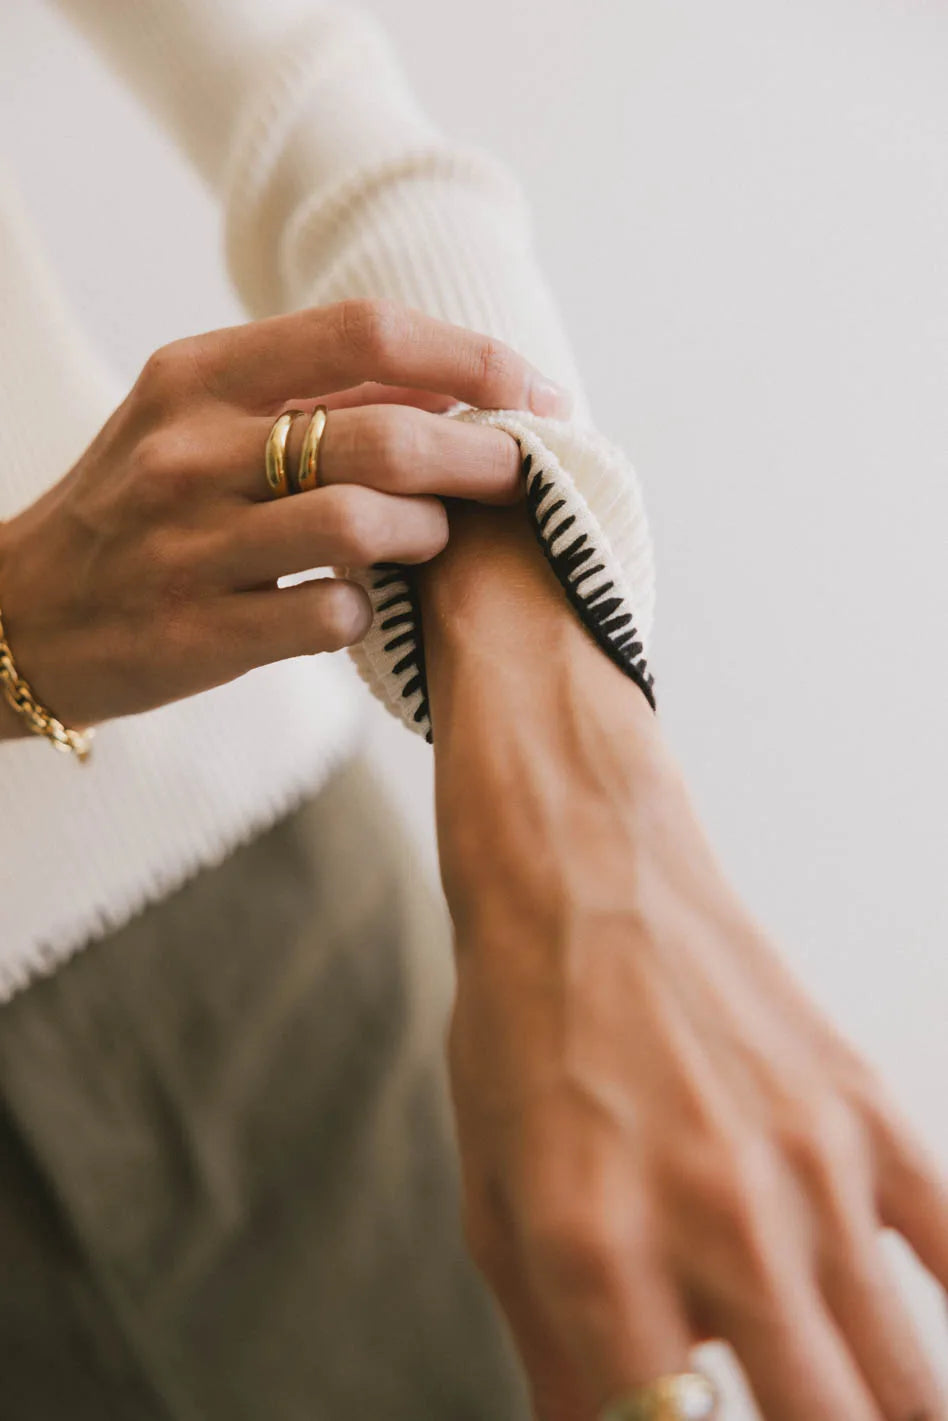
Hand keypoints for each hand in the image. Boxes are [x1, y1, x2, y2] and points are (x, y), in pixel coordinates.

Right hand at [0, 299, 569, 736]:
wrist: (17, 615)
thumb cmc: (134, 510)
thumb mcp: (192, 424)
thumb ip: (309, 400)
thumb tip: (448, 390)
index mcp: (198, 375)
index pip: (366, 332)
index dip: (470, 358)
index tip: (532, 392)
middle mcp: (190, 448)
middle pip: (385, 436)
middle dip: (480, 458)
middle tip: (517, 477)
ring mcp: (190, 543)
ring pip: (364, 524)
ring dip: (426, 534)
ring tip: (430, 540)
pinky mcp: (197, 630)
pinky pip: (329, 612)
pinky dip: (367, 609)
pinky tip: (360, 606)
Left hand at [420, 507, 947, 1420]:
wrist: (584, 880)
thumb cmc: (525, 1038)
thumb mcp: (497, 1205)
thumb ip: (558, 1361)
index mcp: (599, 1256)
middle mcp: (719, 1223)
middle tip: (783, 1417)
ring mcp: (812, 1168)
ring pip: (908, 1386)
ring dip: (884, 1412)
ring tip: (844, 1401)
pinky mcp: (868, 1114)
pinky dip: (944, 1317)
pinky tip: (912, 1352)